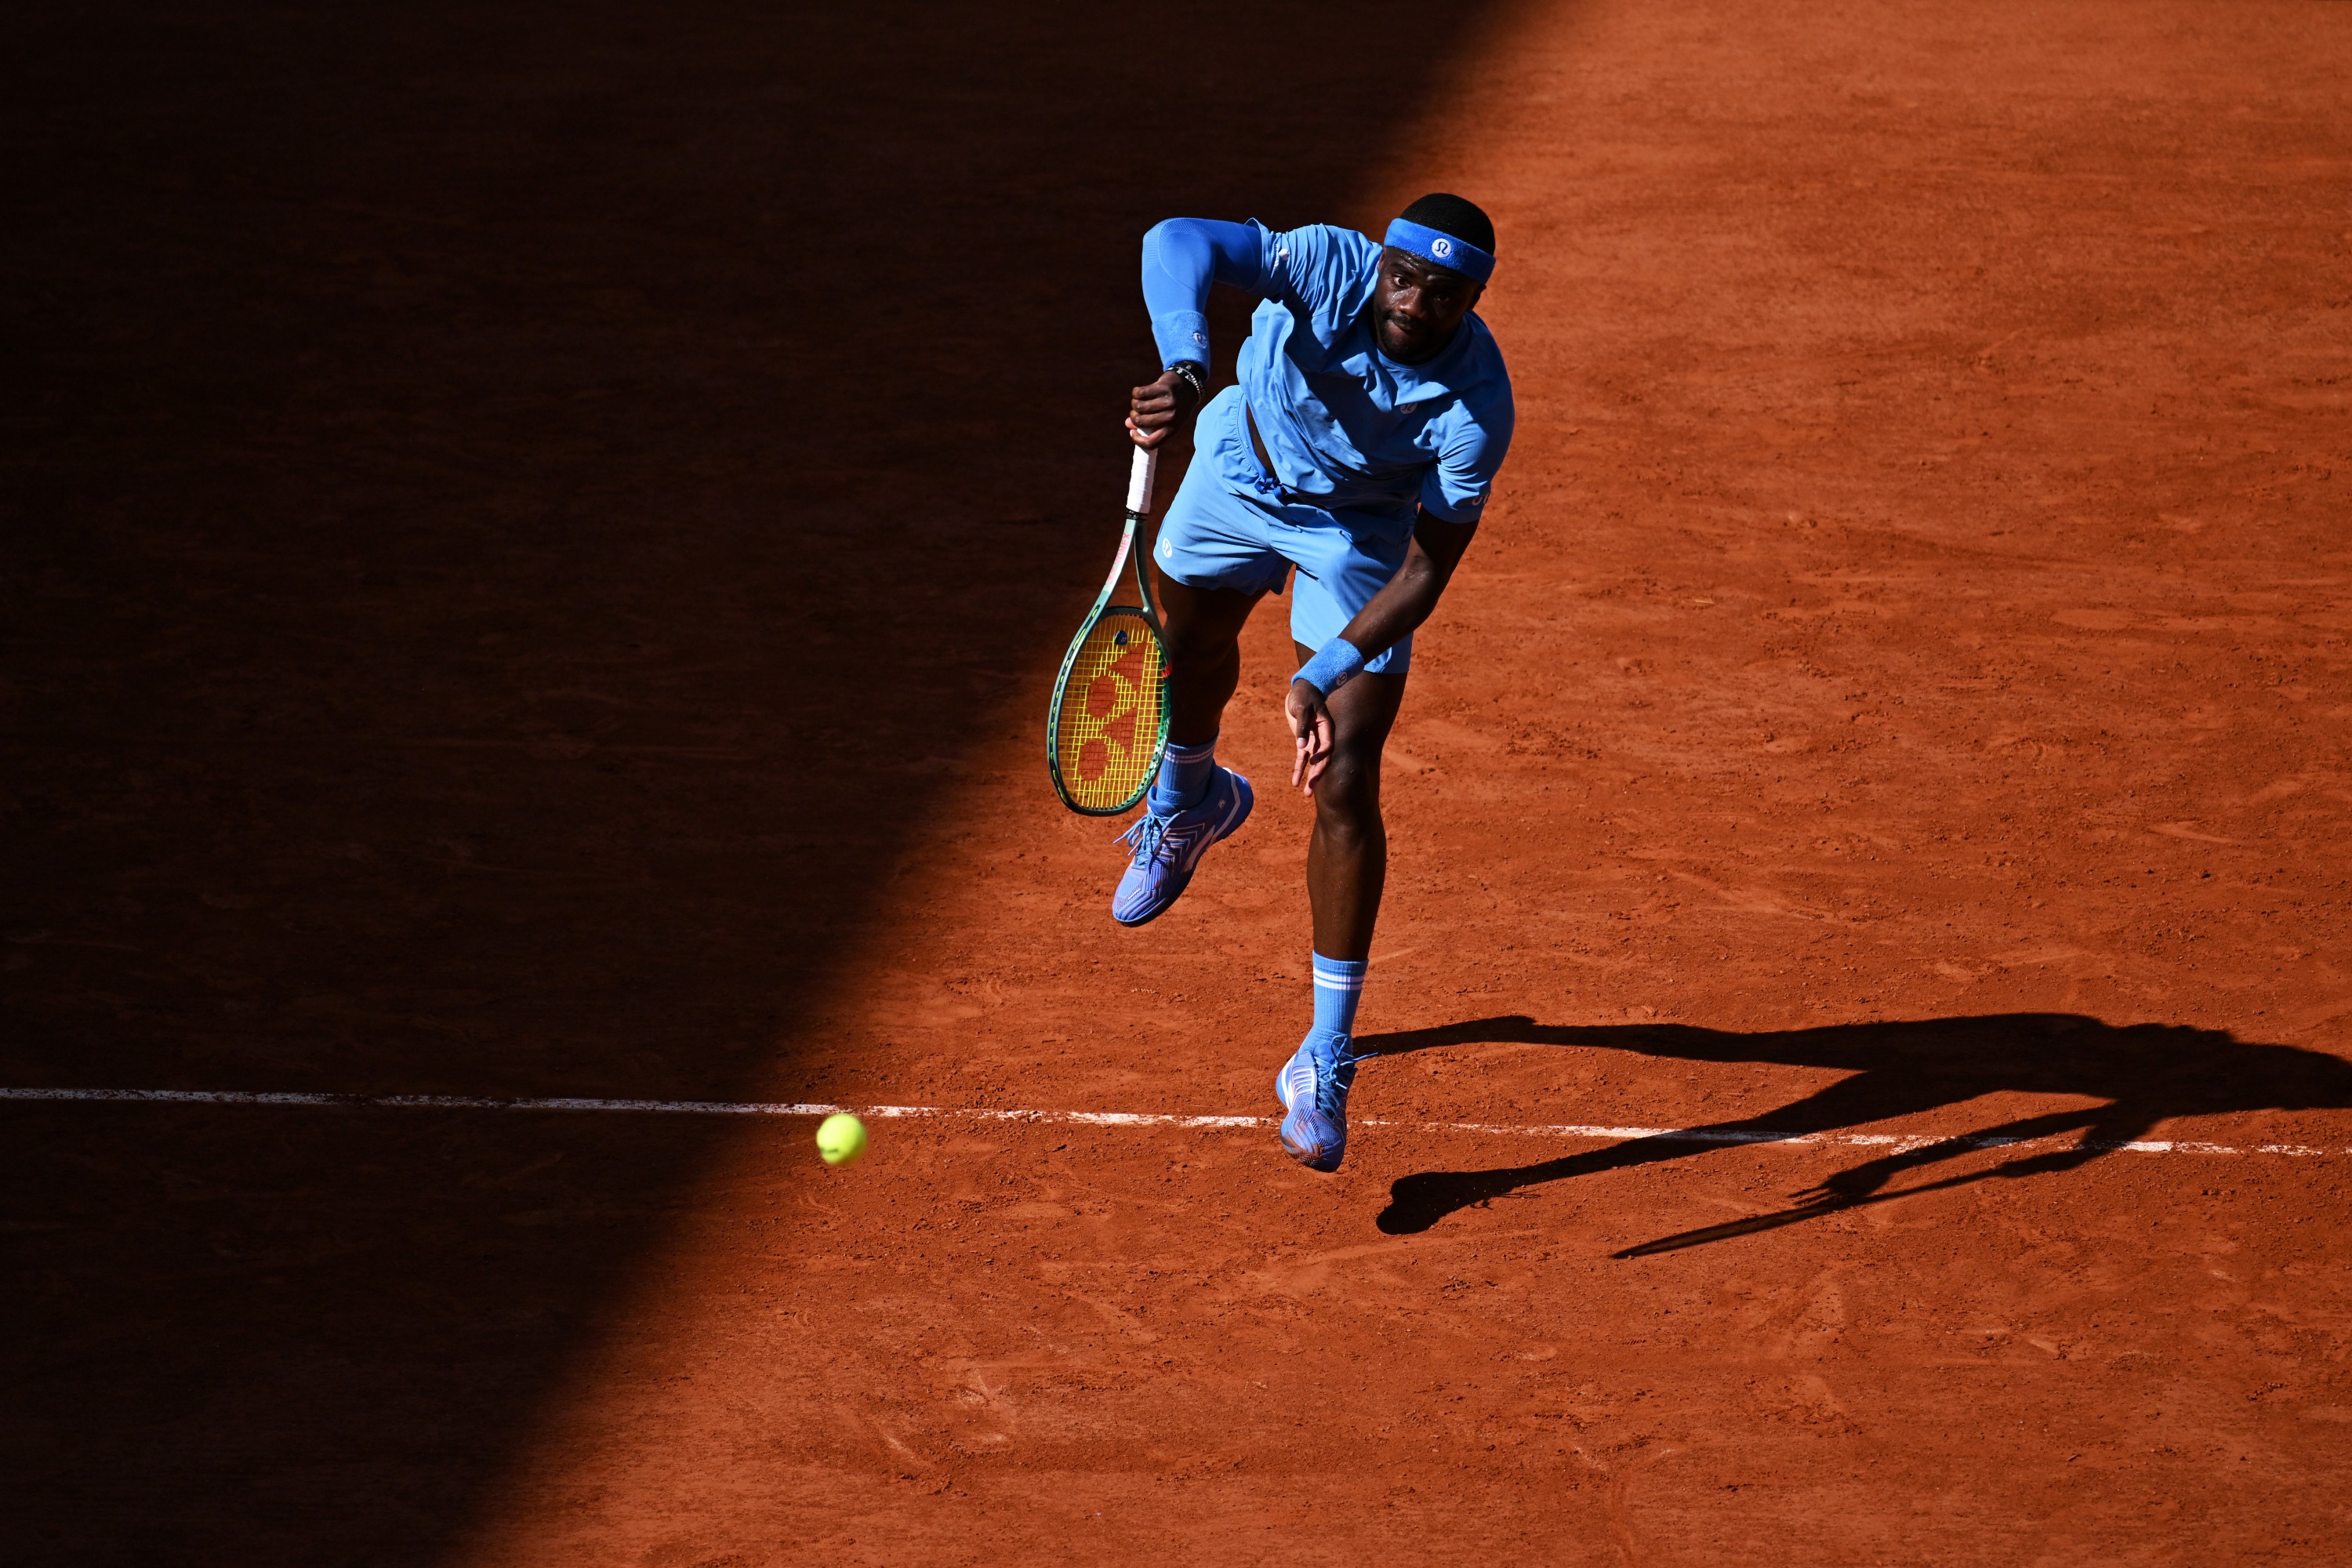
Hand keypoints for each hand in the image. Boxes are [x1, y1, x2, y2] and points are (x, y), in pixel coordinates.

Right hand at [1126, 366, 1199, 448]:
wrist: (1189, 385)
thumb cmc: (1174, 406)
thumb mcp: (1167, 419)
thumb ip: (1148, 425)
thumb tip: (1128, 424)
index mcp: (1173, 429)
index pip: (1152, 443)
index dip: (1137, 440)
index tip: (1132, 432)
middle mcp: (1172, 417)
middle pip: (1141, 421)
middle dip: (1134, 416)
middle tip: (1135, 412)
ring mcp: (1169, 402)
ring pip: (1139, 406)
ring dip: (1134, 404)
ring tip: (1138, 401)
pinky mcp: (1163, 388)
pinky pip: (1140, 393)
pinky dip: (1136, 393)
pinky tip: (1139, 392)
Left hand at [1286, 679, 1333, 794]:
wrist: (1304, 688)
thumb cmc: (1304, 696)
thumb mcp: (1302, 708)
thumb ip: (1302, 727)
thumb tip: (1301, 746)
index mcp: (1327, 727)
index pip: (1328, 745)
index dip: (1322, 756)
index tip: (1312, 763)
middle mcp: (1323, 736)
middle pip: (1323, 759)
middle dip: (1317, 774)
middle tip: (1310, 789)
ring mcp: (1315, 740)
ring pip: (1313, 762)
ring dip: (1309, 777)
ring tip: (1305, 793)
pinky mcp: (1306, 742)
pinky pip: (1303, 758)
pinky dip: (1299, 768)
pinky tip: (1295, 782)